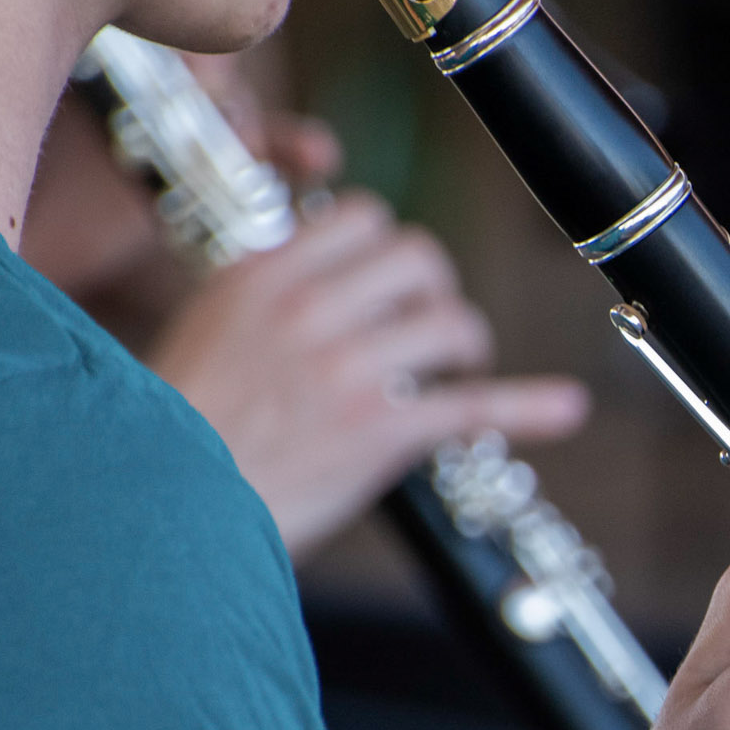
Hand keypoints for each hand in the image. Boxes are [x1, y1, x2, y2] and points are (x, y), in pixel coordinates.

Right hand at [146, 190, 588, 556]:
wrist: (163, 510)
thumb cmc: (181, 435)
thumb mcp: (210, 332)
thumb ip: (273, 298)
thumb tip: (333, 281)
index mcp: (263, 278)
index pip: (362, 219)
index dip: (391, 249)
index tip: (392, 284)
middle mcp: (309, 312)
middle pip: (418, 258)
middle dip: (438, 291)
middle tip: (432, 329)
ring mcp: (348, 369)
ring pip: (452, 322)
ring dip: (467, 345)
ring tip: (460, 370)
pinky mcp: (381, 429)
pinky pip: (475, 404)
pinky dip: (530, 406)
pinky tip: (566, 407)